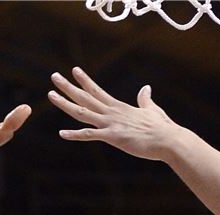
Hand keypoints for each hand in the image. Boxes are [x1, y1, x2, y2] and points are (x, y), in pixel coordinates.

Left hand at [49, 68, 178, 160]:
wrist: (168, 139)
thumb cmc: (162, 128)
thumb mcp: (152, 110)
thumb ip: (145, 100)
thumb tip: (146, 88)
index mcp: (119, 107)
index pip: (97, 91)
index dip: (84, 81)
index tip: (74, 70)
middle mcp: (112, 112)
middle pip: (85, 97)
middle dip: (68, 87)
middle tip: (54, 76)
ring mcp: (111, 124)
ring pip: (83, 112)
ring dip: (65, 103)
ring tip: (51, 94)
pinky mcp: (113, 137)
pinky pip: (89, 135)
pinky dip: (75, 135)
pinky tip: (62, 133)